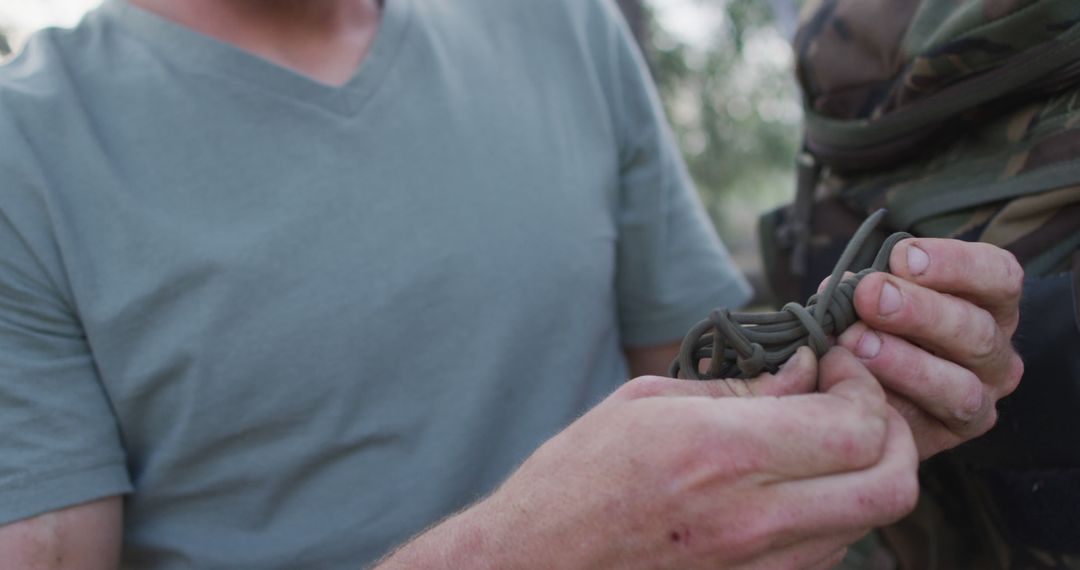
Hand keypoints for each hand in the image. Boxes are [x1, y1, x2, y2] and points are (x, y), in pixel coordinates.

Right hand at [464, 348, 917, 569]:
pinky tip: (792, 486)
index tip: (836, 367)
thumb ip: (737, 388)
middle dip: (892, 434)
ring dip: (864, 474)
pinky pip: (829, 553)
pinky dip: (833, 513)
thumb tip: (802, 373)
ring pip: (869, 522)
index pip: (855, 425)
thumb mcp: (645, 404)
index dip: (863, 386)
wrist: (536, 566)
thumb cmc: (575, 479)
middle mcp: (756, 519)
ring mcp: (760, 567)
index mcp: (724, 454)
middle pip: (890, 484)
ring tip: (821, 442)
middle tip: (856, 404)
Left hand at [839, 238, 1023, 458]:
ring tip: (856, 344)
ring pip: (960, 386)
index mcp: (990, 302)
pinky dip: (891, 404)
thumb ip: (871, 287)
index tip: (902, 256)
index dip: (953, 263)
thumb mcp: (878, 295)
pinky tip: (857, 386)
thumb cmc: (875, 322)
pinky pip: (930, 425)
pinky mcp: (956, 434)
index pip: (999, 275)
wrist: (871, 387)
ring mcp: (983, 396)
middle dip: (918, 311)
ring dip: (905, 364)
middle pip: (975, 330)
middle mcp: (996, 350)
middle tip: (870, 296)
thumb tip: (846, 286)